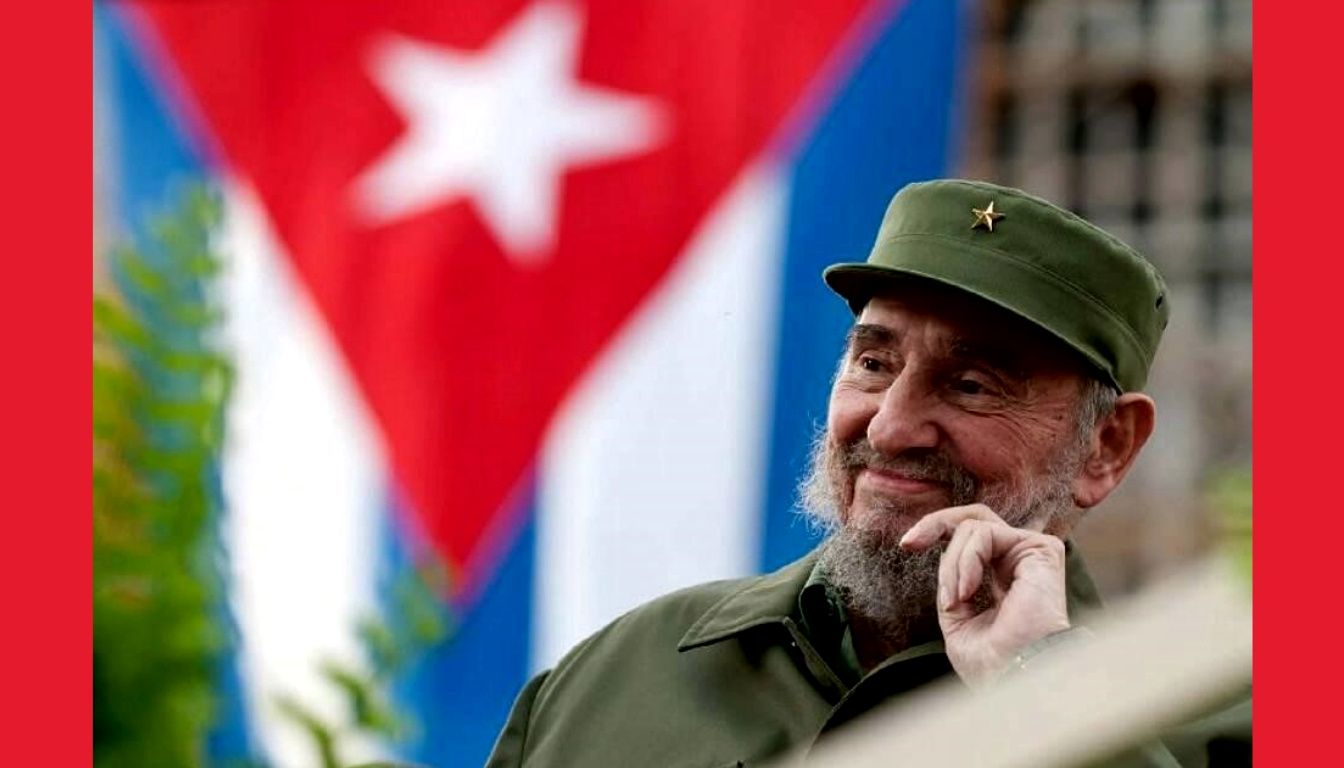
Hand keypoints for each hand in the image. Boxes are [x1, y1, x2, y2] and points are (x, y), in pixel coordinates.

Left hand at [898, 503, 1070, 687]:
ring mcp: (1030, 553)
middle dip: (934, 523)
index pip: (970, 537)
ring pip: (972, 528)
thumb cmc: (992, 663)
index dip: (936, 531)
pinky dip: (965, 561)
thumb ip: (952, 584)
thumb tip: (944, 560)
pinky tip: (966, 591)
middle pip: (972, 518)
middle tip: (909, 543)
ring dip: (952, 565)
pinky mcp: (1042, 549)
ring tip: (955, 599)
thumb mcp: (956, 619)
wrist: (1015, 678)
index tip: (906, 546)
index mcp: (1002, 578)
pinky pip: (985, 533)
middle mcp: (1018, 561)